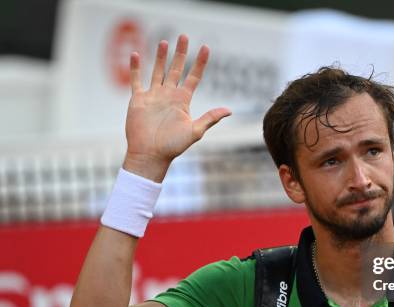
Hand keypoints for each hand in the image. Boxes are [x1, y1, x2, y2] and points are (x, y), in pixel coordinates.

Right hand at [123, 34, 230, 181]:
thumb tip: (229, 110)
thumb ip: (210, 118)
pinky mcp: (138, 100)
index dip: (200, 63)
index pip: (194, 77)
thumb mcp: (195, 131)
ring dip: (160, 57)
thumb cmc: (173, 146)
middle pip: (176, 69)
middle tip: (184, 36)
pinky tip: (136, 54)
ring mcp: (154, 96)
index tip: (206, 48)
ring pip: (158, 71)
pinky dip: (135, 68)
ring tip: (164, 42)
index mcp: (183, 101)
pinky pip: (136, 80)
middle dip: (181, 53)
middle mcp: (169, 95)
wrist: (150, 154)